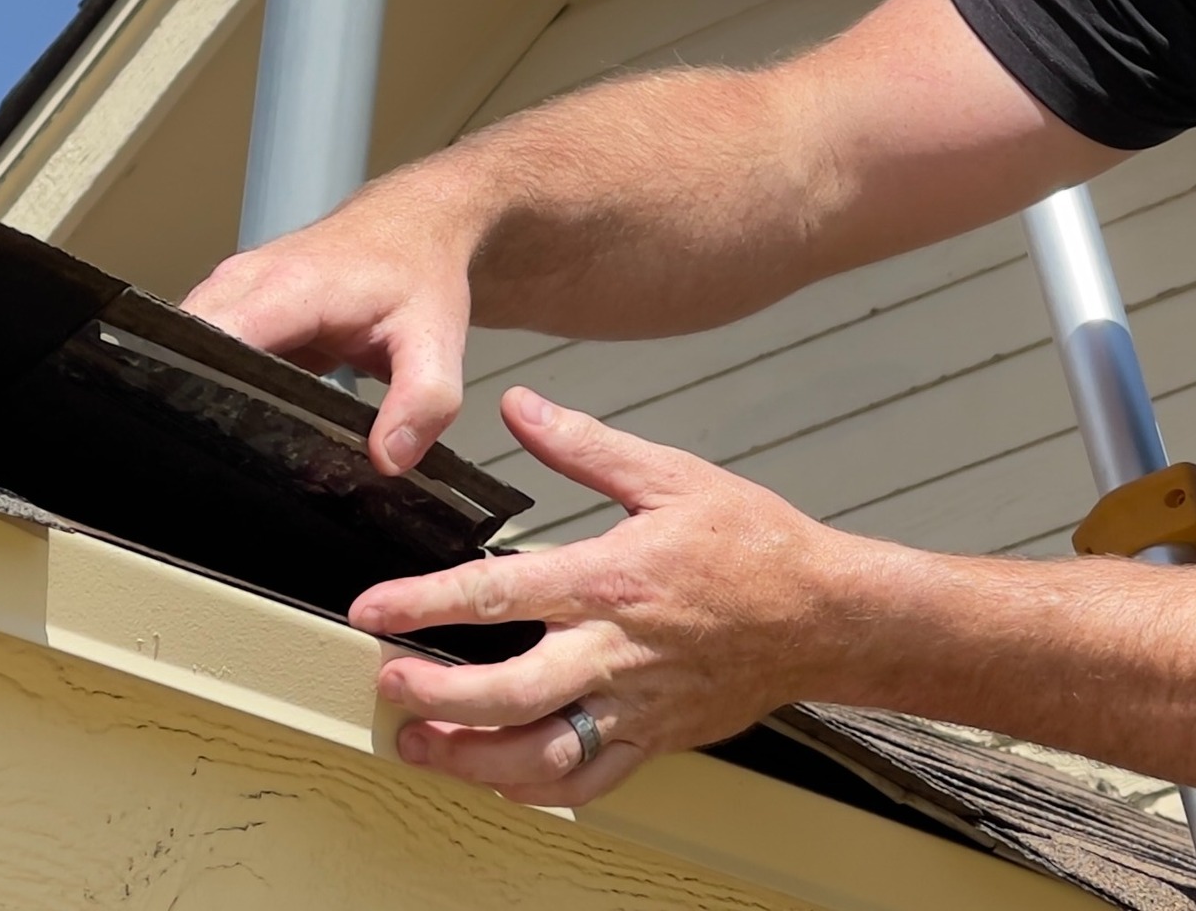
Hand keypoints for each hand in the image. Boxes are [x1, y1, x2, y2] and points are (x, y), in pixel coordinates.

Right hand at [182, 157, 487, 474]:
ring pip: (184, 352)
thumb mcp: (438, 340)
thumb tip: (389, 457)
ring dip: (196, 395)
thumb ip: (423, 402)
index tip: (208, 440)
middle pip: (181, 353)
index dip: (198, 394)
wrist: (417, 222)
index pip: (208, 343)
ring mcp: (231, 291)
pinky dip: (214, 381)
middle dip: (188, 405)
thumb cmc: (420, 269)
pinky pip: (203, 348)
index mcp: (288, 288)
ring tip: (228, 440)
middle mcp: (244, 283)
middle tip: (218, 457)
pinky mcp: (233, 306)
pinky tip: (243, 413)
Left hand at [351, 390, 850, 806]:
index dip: (425, 603)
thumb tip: (521, 407)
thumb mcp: (669, 474)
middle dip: (433, 695)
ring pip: (535, 755)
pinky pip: (583, 781)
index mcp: (611, 581)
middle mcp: (615, 652)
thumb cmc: (754, 543)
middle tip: (389, 683)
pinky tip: (499, 773)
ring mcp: (633, 705)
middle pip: (506, 693)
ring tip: (422, 743)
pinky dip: (532, 786)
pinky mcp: (653, 739)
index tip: (372, 609)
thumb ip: (586, 445)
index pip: (498, 593)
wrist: (823, 613)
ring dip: (467, 756)